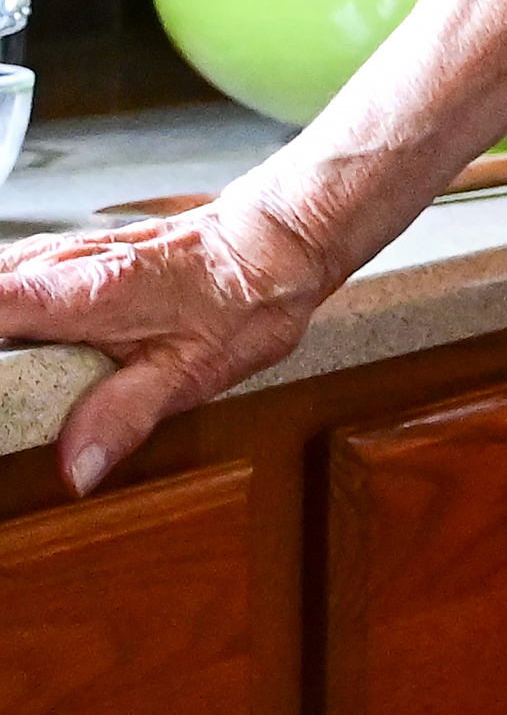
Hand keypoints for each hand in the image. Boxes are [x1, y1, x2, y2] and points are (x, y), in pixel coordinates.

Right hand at [0, 194, 347, 495]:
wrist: (272, 242)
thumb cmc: (241, 300)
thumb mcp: (193, 372)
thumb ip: (123, 418)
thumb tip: (72, 472)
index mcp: (81, 293)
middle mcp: (57, 265)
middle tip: (10, 402)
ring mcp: (54, 257)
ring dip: (1, 336)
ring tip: (15, 390)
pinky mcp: (58, 261)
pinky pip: (3, 284)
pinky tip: (15, 353)